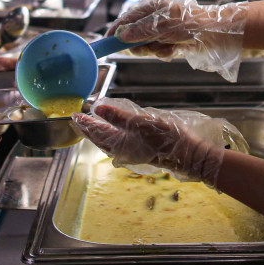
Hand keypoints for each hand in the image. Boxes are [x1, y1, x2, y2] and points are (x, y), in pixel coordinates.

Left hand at [73, 99, 238, 184]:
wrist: (188, 155)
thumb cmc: (165, 138)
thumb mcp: (140, 123)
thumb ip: (118, 116)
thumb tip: (97, 109)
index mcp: (119, 145)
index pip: (97, 133)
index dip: (85, 124)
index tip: (75, 115)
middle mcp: (123, 150)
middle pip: (101, 139)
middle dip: (90, 128)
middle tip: (80, 118)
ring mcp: (132, 151)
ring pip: (110, 142)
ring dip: (100, 132)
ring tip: (93, 123)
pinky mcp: (141, 150)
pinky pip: (119, 142)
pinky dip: (112, 135)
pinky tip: (115, 131)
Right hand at [108, 0, 247, 81]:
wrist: (218, 33)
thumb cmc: (190, 24)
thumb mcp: (162, 27)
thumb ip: (140, 31)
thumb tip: (120, 35)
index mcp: (154, 6)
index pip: (129, 17)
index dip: (116, 28)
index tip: (106, 40)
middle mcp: (158, 16)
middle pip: (136, 33)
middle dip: (139, 43)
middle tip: (143, 49)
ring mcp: (166, 29)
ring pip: (148, 43)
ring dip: (155, 48)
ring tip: (166, 47)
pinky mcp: (174, 40)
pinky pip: (161, 49)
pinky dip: (165, 51)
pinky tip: (174, 50)